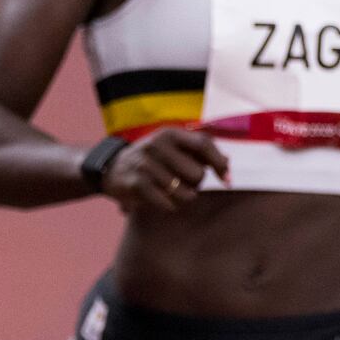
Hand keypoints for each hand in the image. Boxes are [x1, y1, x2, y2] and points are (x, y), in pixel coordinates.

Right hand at [102, 126, 228, 213]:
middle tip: (183, 182)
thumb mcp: (172, 147)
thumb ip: (198, 151)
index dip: (219, 162)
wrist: (112, 169)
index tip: (226, 179)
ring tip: (171, 191)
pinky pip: (168, 204)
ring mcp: (146, 164)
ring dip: (183, 197)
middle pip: (198, 174)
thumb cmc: (152, 159)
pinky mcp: (137, 184)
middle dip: (196, 184)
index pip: (203, 144)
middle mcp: (157, 145)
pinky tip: (161, 199)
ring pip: (185, 193)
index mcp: (169, 133)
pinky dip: (169, 206)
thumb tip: (227, 165)